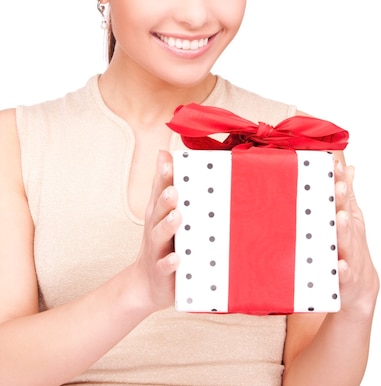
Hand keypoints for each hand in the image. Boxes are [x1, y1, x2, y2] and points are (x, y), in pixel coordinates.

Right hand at [133, 150, 181, 312]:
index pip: (159, 191)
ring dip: (168, 226)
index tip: (169, 162)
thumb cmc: (160, 241)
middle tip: (174, 189)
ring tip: (178, 216)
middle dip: (165, 200)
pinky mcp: (163, 272)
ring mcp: (157, 250)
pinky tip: (177, 258)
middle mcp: (155, 229)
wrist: (147, 284)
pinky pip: (165, 267)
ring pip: (161, 236)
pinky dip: (170, 262)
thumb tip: (165, 152)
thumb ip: (164, 184)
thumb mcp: (160, 212)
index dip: (163, 177)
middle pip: (158, 212)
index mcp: (157, 213)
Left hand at [334, 161, 378, 316]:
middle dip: (342, 200)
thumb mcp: (352, 219)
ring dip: (343, 229)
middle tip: (338, 186)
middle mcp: (348, 235)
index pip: (344, 198)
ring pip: (345, 241)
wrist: (359, 287)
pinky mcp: (344, 277)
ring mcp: (348, 255)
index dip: (341, 181)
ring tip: (341, 217)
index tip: (335, 165)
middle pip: (345, 216)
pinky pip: (343, 273)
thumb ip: (347, 194)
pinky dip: (342, 269)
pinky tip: (340, 264)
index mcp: (347, 220)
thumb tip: (348, 167)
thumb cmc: (351, 247)